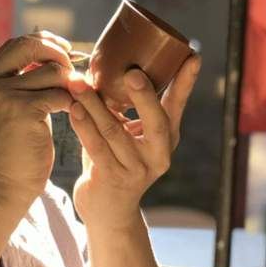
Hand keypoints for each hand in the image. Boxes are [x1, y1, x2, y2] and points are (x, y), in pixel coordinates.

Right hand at [0, 32, 73, 205]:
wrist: (4, 187)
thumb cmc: (12, 150)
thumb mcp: (5, 108)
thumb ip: (17, 80)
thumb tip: (48, 49)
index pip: (14, 44)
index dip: (42, 43)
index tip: (62, 51)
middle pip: (28, 46)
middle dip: (56, 53)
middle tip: (72, 68)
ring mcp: (0, 95)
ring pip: (50, 71)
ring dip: (67, 84)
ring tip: (70, 101)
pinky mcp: (21, 109)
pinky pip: (59, 93)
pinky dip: (70, 102)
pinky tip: (69, 115)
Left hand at [67, 54, 201, 229]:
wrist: (108, 211)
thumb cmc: (115, 161)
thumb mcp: (127, 134)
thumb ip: (122, 108)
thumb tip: (104, 67)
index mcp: (166, 137)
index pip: (177, 105)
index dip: (185, 82)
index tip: (192, 56)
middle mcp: (159, 153)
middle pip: (156, 120)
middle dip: (144, 95)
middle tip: (132, 72)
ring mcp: (137, 169)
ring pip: (115, 130)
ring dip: (94, 104)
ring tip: (79, 83)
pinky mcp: (114, 179)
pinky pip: (96, 148)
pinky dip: (83, 126)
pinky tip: (73, 109)